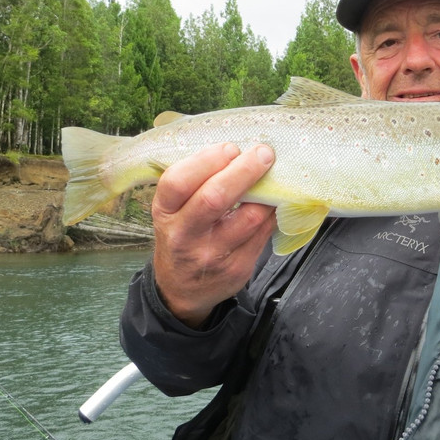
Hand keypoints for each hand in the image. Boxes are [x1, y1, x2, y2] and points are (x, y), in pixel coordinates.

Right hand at [151, 143, 276, 326]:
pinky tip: (274, 202)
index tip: (230, 148)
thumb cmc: (182, 236)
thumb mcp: (173, 211)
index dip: (206, 160)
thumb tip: (237, 150)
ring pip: (249, 217)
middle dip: (244, 170)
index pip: (177, 182)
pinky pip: (263, 233)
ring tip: (273, 176)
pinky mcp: (238, 268)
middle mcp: (184, 236)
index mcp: (165, 213)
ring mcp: (212, 255)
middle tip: (264, 153)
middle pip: (215, 198)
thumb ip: (195, 183)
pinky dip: (272, 213)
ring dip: (267, 192)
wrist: (182, 290)